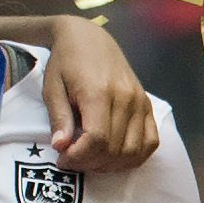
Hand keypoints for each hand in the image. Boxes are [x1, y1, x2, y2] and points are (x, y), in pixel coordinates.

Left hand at [41, 17, 156, 170]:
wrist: (88, 38)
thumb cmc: (65, 63)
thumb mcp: (52, 88)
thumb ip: (58, 118)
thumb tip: (61, 147)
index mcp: (98, 92)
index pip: (96, 139)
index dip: (79, 157)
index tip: (62, 159)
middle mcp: (126, 98)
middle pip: (115, 148)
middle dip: (90, 163)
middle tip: (71, 161)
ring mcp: (141, 101)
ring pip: (134, 150)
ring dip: (111, 165)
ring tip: (89, 160)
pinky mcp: (148, 104)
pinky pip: (151, 141)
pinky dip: (134, 157)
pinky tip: (114, 158)